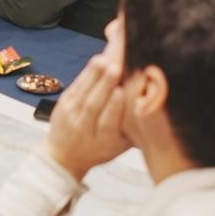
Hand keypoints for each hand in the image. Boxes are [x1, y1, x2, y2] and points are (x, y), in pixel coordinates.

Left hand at [44, 52, 131, 180]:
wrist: (64, 155)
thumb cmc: (99, 149)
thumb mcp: (119, 145)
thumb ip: (132, 128)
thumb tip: (151, 104)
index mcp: (103, 142)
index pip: (108, 123)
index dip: (114, 107)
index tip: (120, 91)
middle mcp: (84, 129)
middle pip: (94, 105)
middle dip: (105, 85)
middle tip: (115, 68)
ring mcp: (71, 116)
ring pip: (83, 93)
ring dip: (95, 75)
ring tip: (105, 60)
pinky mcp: (63, 104)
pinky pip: (75, 86)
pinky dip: (86, 74)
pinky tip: (96, 62)